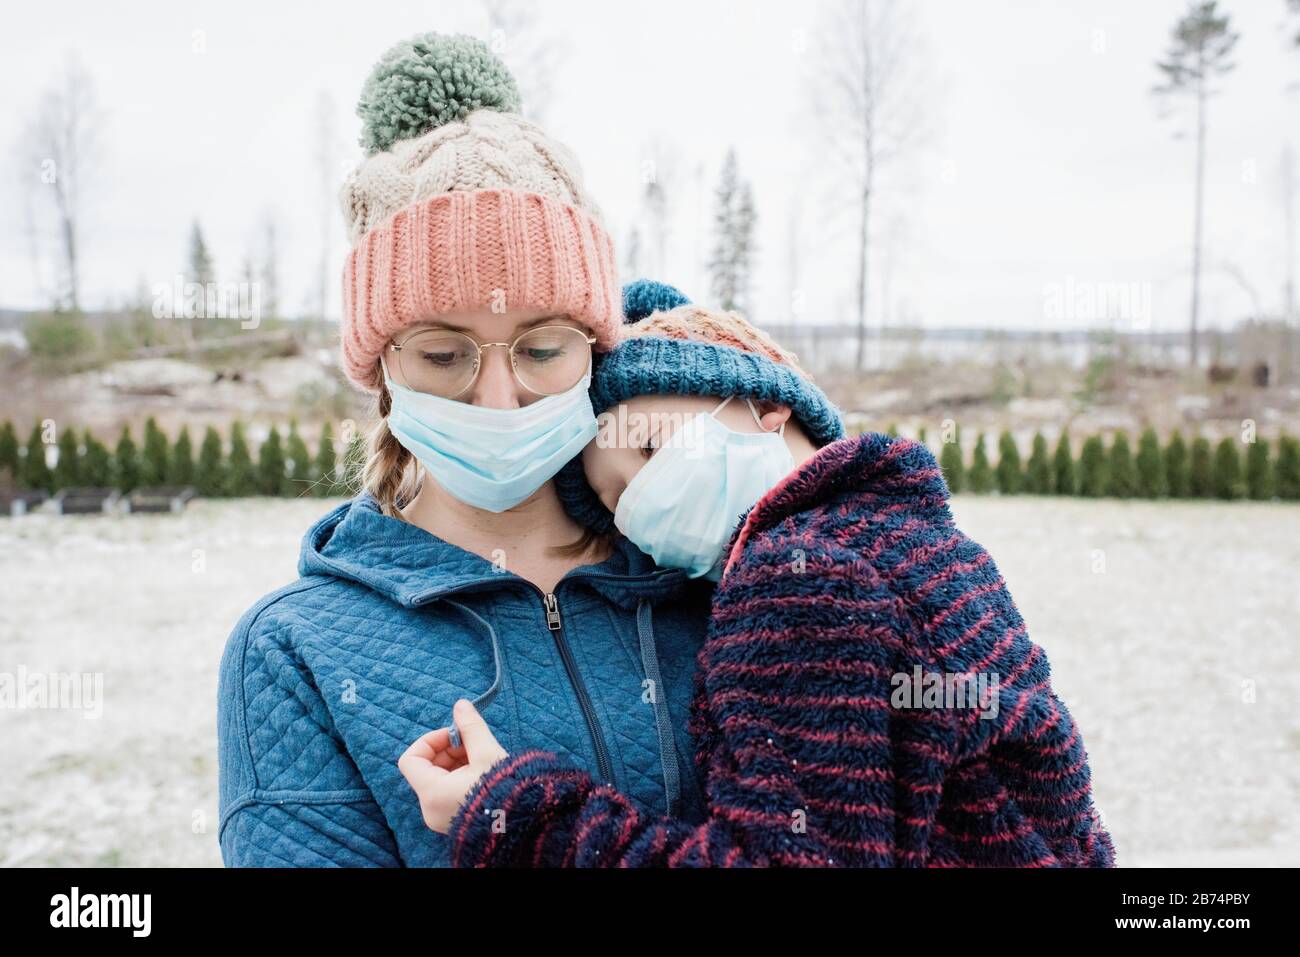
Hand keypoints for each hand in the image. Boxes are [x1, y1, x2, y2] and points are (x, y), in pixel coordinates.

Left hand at [397, 699, 508, 833]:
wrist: (525, 823)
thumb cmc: (504, 790)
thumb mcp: (487, 753)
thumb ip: (471, 727)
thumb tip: (461, 705)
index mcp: (432, 793)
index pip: (411, 759)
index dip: (430, 740)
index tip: (455, 734)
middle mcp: (430, 809)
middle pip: (426, 767)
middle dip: (448, 749)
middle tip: (474, 742)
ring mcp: (441, 817)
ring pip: (439, 778)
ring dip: (457, 761)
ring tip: (483, 757)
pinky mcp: (454, 821)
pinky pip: (448, 792)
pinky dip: (461, 776)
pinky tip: (483, 771)